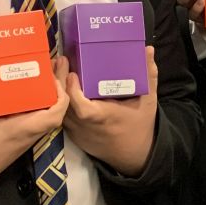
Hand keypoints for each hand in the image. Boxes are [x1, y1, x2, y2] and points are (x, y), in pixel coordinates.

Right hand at [0, 54, 69, 203]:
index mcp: (20, 129)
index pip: (54, 115)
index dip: (61, 96)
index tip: (53, 78)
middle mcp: (26, 135)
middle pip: (52, 112)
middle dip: (55, 90)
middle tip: (50, 67)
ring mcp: (21, 139)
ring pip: (42, 117)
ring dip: (45, 98)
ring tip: (39, 75)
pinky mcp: (14, 141)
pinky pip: (31, 121)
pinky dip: (32, 106)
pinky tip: (21, 93)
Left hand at [62, 45, 158, 175]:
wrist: (133, 155)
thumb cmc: (140, 125)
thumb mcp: (148, 100)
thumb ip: (148, 75)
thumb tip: (148, 50)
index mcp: (104, 117)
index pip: (82, 108)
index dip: (73, 91)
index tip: (72, 73)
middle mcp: (87, 126)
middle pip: (65, 104)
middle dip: (59, 82)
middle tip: (60, 60)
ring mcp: (77, 131)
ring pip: (59, 110)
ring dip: (57, 90)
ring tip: (57, 68)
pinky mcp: (74, 135)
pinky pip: (61, 116)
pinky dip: (58, 102)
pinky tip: (57, 85)